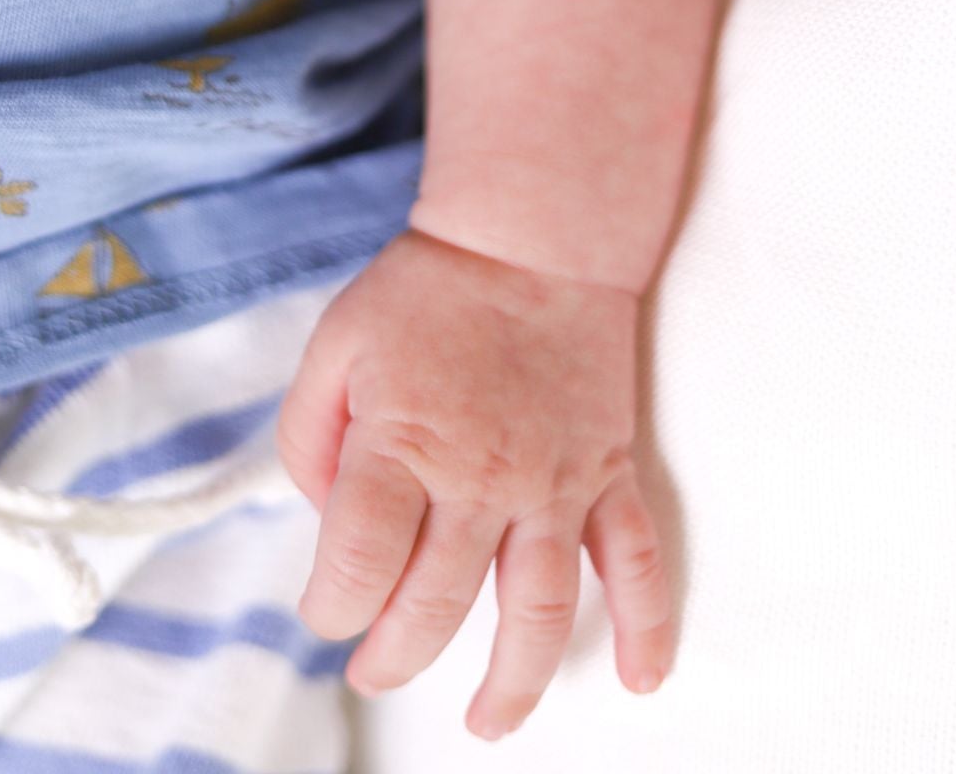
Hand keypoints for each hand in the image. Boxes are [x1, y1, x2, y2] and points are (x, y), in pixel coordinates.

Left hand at [276, 226, 674, 739]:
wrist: (534, 235)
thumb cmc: (430, 289)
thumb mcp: (335, 346)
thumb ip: (307, 438)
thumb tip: (326, 518)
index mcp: (403, 446)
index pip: (358, 567)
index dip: (330, 607)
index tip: (326, 606)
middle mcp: (480, 479)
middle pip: (436, 606)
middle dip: (393, 654)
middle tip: (375, 665)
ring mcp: (553, 483)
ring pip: (537, 611)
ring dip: (513, 682)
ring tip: (488, 721)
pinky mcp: (606, 471)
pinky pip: (636, 560)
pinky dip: (648, 625)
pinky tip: (642, 677)